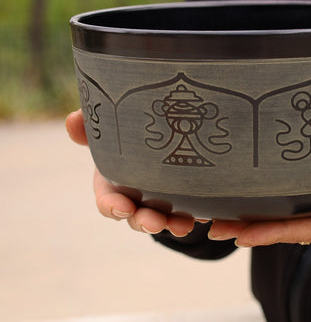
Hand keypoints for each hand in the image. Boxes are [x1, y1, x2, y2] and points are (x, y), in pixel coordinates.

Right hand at [66, 109, 194, 236]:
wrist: (158, 135)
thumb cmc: (124, 136)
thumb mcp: (107, 132)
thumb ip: (90, 126)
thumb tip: (71, 119)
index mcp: (113, 184)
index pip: (108, 203)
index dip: (113, 207)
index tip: (122, 208)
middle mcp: (134, 199)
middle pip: (136, 217)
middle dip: (144, 222)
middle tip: (155, 223)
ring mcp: (157, 203)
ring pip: (162, 219)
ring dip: (171, 224)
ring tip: (183, 225)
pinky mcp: (180, 201)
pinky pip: (185, 213)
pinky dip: (191, 216)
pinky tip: (203, 216)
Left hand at [208, 131, 310, 246]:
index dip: (279, 231)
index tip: (245, 232)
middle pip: (297, 228)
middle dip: (257, 228)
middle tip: (216, 225)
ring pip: (298, 216)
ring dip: (263, 215)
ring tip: (224, 213)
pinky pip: (307, 201)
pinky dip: (281, 201)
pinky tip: (260, 195)